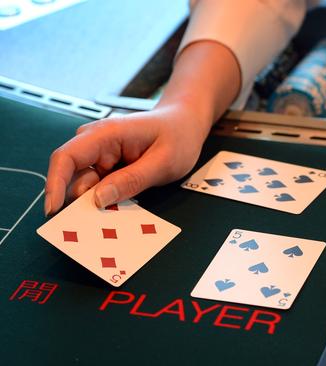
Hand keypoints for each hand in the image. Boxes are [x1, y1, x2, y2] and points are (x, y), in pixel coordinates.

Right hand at [44, 103, 211, 214]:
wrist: (185, 124)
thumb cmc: (178, 137)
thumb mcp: (163, 162)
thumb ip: (132, 180)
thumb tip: (98, 199)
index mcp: (105, 134)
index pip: (67, 157)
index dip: (55, 184)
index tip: (54, 211)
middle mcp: (95, 142)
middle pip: (73, 177)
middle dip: (78, 203)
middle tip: (92, 228)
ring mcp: (99, 155)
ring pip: (85, 186)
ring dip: (93, 204)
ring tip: (110, 222)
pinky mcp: (106, 166)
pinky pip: (98, 188)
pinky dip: (104, 201)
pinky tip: (116, 212)